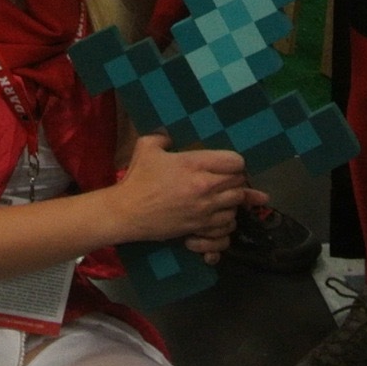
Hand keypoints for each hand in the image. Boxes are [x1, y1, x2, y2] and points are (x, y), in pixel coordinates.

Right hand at [114, 134, 249, 247]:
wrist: (126, 212)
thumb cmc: (138, 179)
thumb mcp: (147, 147)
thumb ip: (164, 136)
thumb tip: (172, 137)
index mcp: (195, 165)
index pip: (235, 162)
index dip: (234, 162)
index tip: (227, 164)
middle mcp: (205, 188)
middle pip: (240, 183)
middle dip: (236, 181)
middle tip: (226, 180)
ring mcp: (204, 211)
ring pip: (236, 206)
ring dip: (233, 202)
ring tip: (224, 199)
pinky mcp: (199, 228)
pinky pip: (227, 228)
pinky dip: (226, 222)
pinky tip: (220, 218)